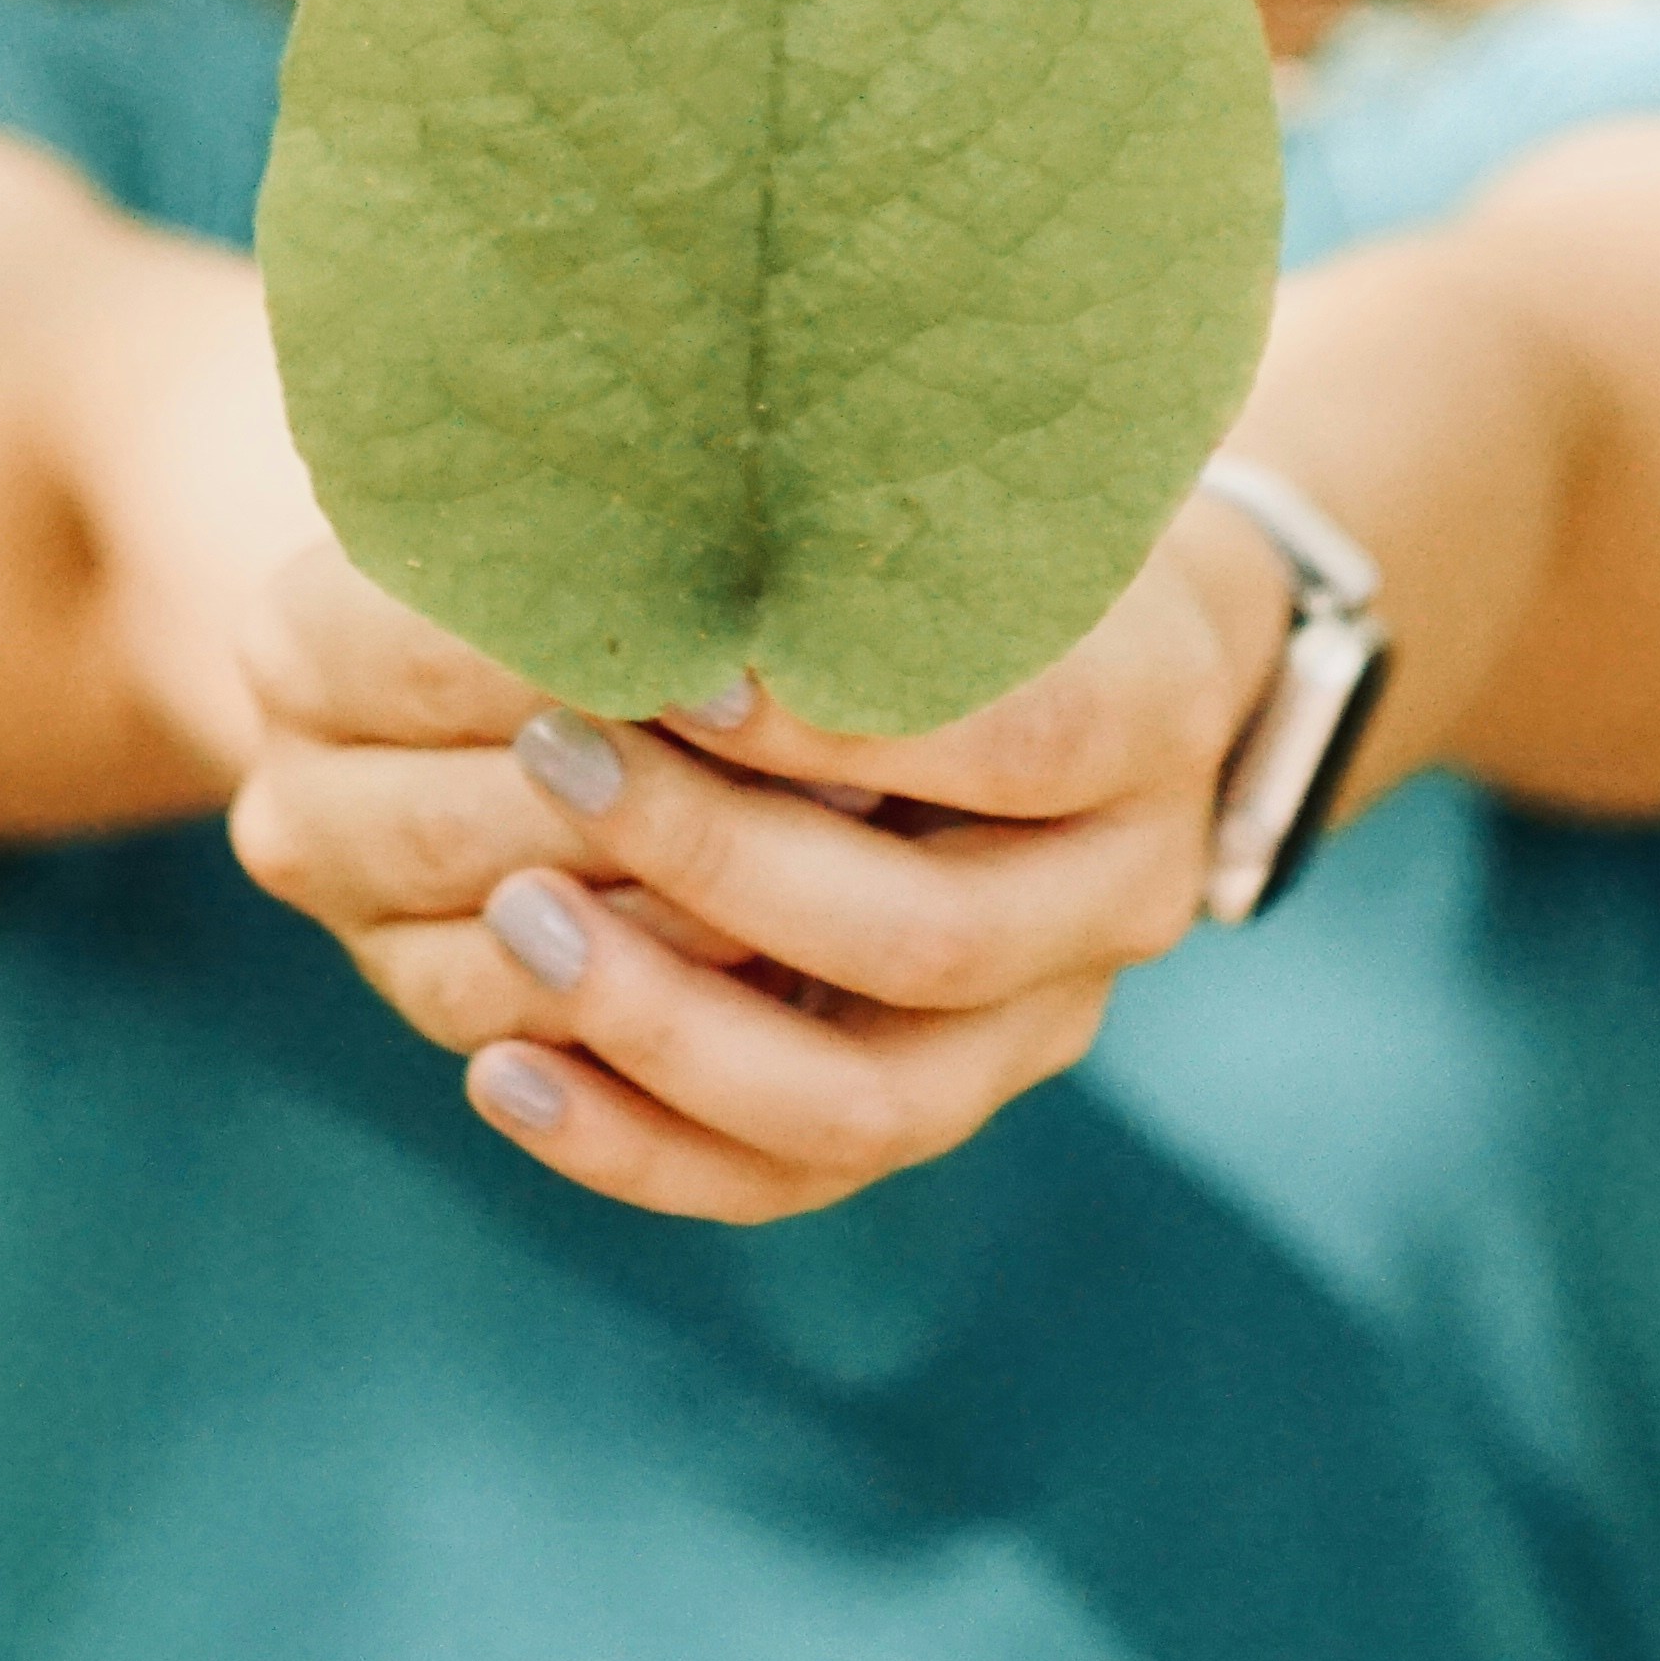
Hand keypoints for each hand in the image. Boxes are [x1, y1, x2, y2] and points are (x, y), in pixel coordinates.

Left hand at [221, 506, 1290, 1222]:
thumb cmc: (991, 525)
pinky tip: (502, 1068)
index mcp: (1157, 713)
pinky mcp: (935, 1100)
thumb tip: (657, 492)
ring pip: (857, 1103)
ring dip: (666, 1024)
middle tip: (549, 756)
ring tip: (513, 922)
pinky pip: (785, 1180)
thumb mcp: (968, 480)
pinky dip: (638, 1143)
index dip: (841, 720)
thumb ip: (864, 515)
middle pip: (925, 937)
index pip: (1019, 746)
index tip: (682, 662)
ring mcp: (1035, 1026)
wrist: (1103, 653)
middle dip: (717, 858)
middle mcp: (1123, 896)